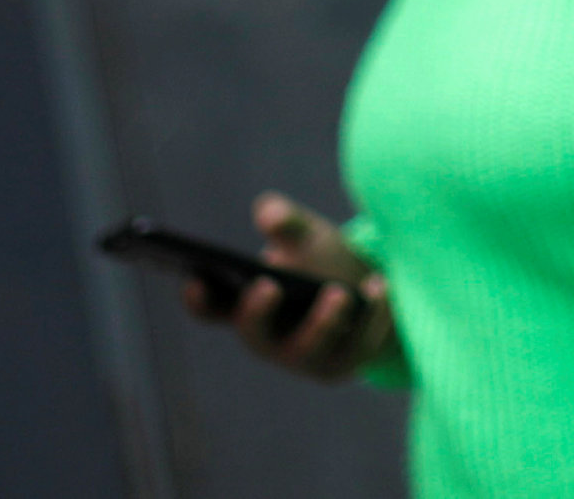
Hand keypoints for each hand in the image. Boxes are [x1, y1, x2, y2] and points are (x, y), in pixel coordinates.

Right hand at [180, 193, 398, 384]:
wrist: (370, 297)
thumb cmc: (324, 265)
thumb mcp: (307, 239)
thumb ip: (287, 225)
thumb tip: (269, 210)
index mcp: (250, 307)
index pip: (213, 310)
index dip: (199, 300)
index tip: (193, 279)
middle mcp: (271, 339)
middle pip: (254, 335)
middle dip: (257, 314)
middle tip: (268, 285)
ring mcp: (307, 358)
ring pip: (308, 348)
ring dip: (322, 321)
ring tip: (338, 292)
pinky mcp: (346, 363)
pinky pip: (357, 345)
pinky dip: (371, 315)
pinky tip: (380, 286)